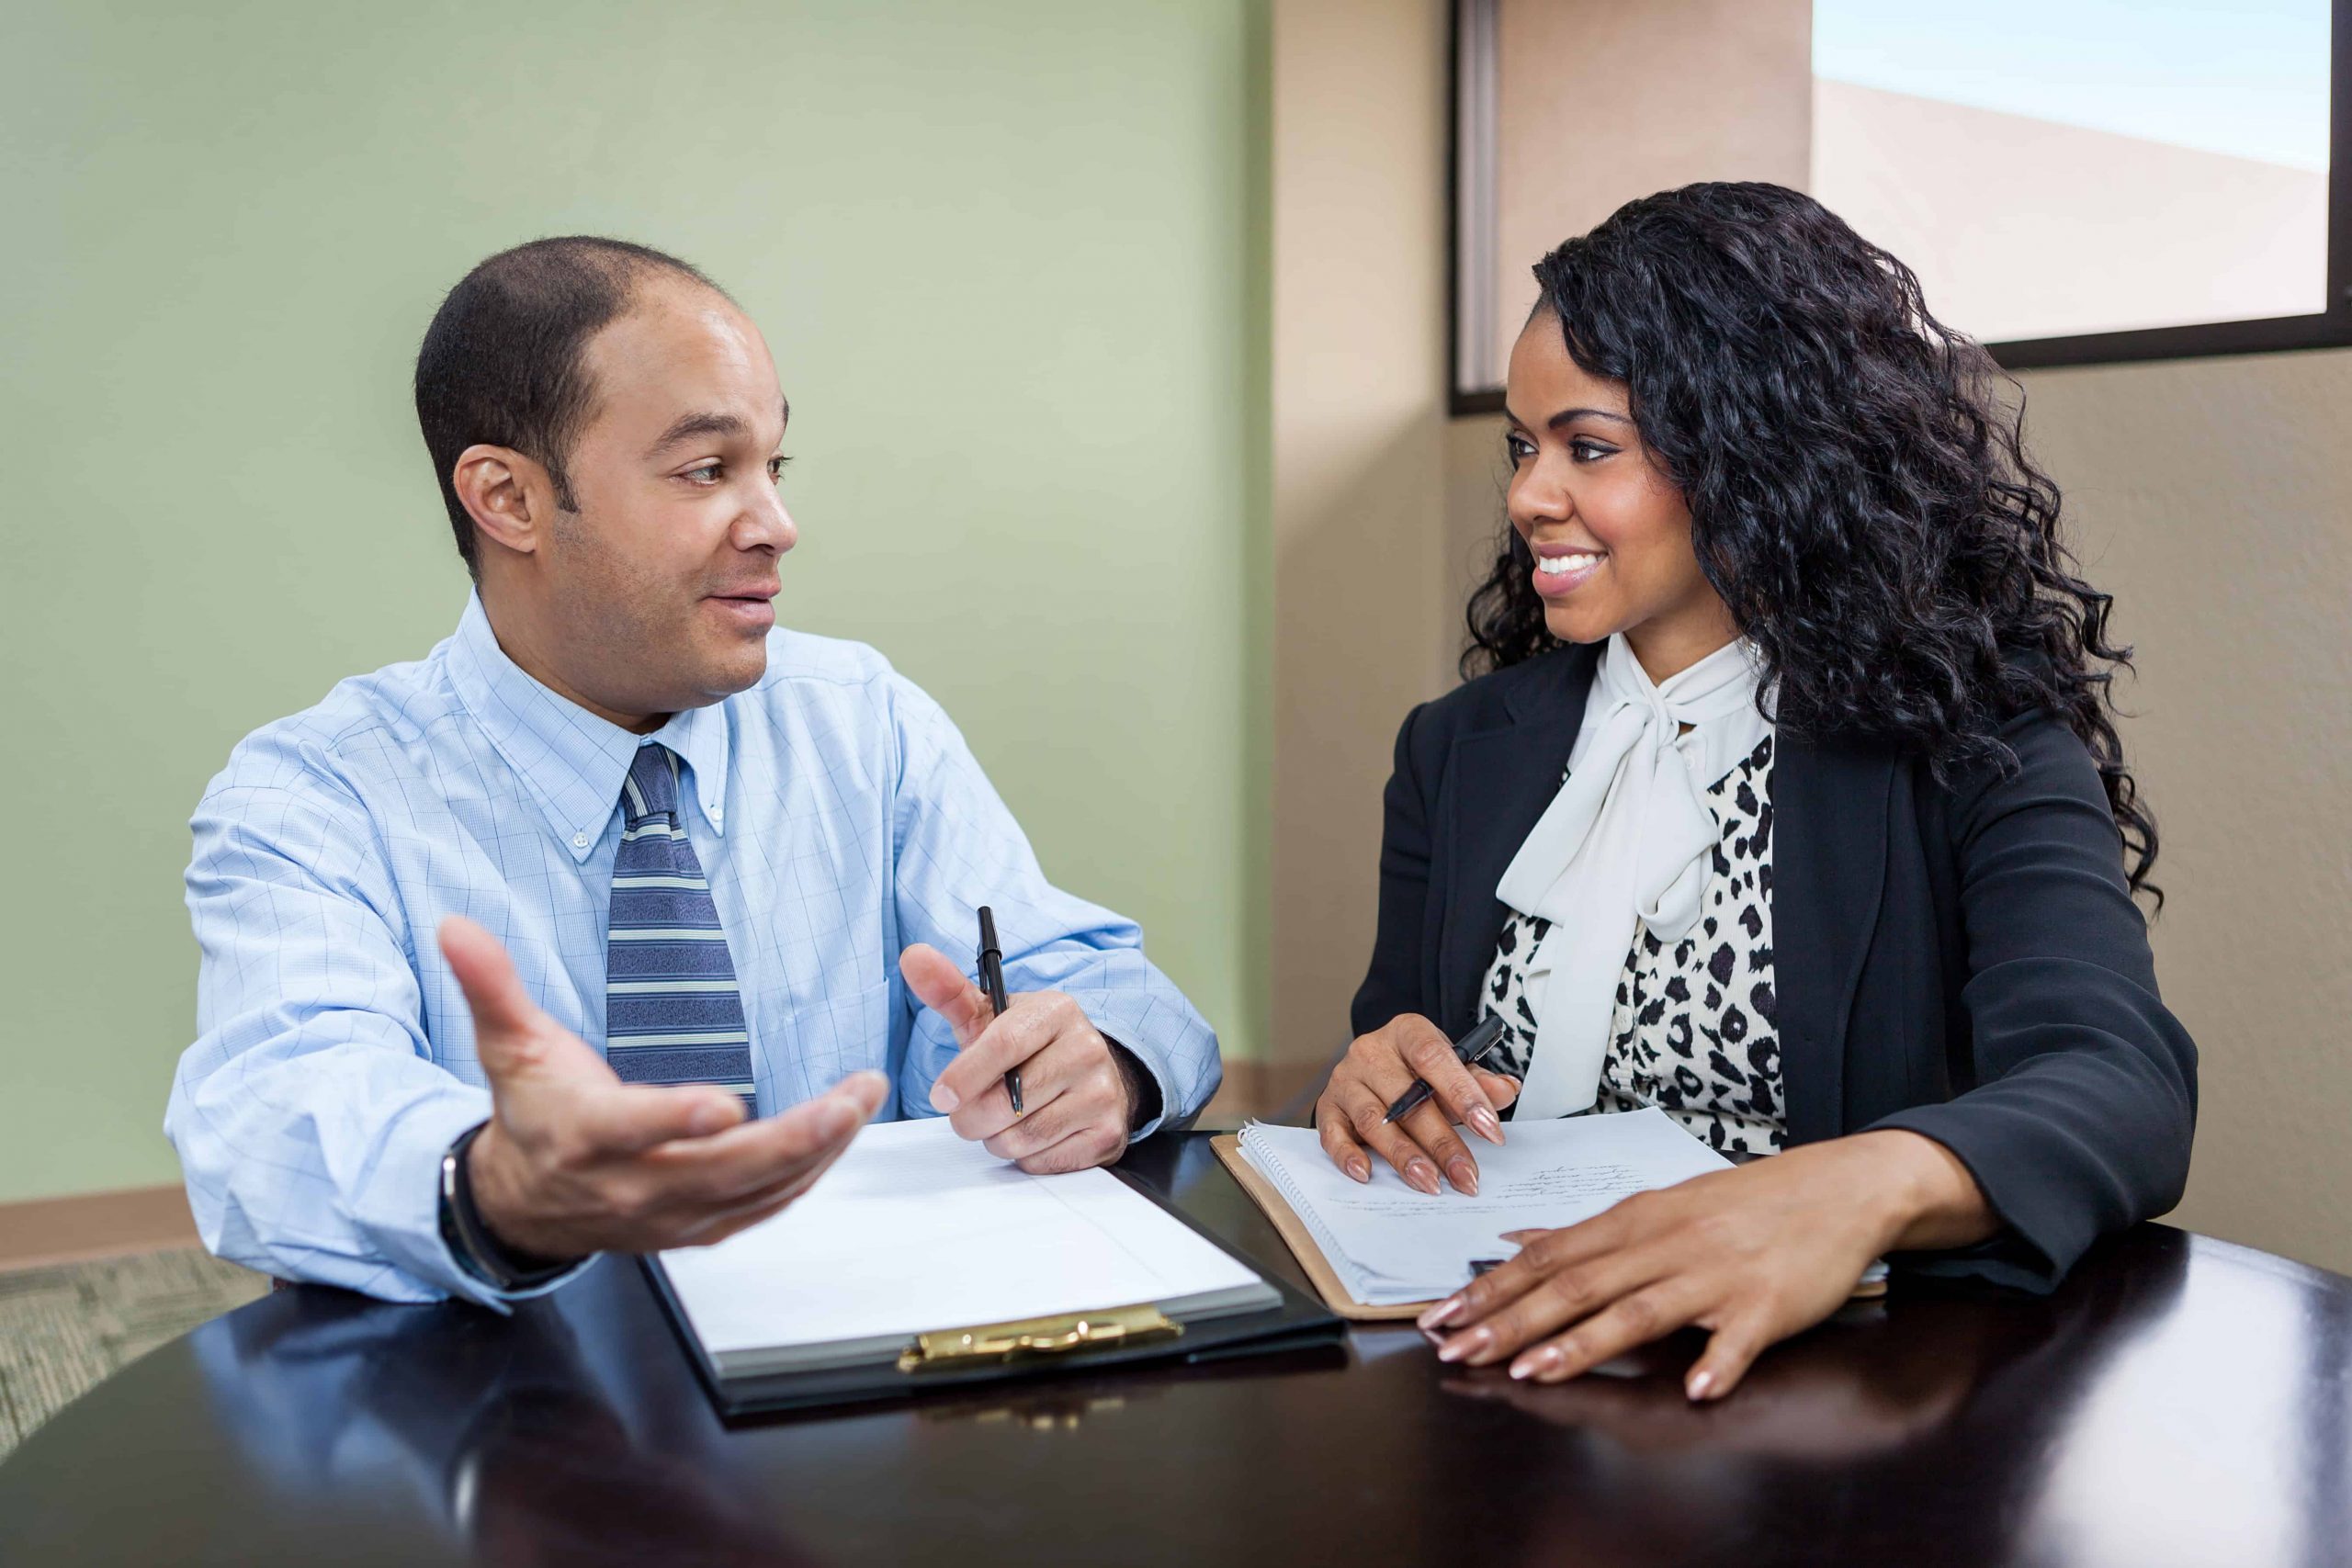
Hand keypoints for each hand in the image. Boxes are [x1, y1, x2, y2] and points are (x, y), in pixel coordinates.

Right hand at [441, 916, 887, 1262]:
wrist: (525, 1203)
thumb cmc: (531, 1112)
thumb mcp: (507, 1044)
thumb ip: (492, 984)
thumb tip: (456, 924)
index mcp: (583, 1137)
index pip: (632, 1131)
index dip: (675, 1120)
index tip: (723, 1105)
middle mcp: (631, 1186)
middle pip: (720, 1171)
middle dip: (793, 1137)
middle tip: (849, 1098)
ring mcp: (671, 1215)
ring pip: (755, 1192)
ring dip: (818, 1151)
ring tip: (862, 1101)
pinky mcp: (700, 1227)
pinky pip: (764, 1207)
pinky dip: (807, 1176)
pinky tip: (841, 1138)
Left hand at [899, 943, 1141, 1173]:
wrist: (1087, 1076)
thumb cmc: (1027, 1047)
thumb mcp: (989, 1017)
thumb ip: (949, 991)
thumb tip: (913, 957)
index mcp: (1057, 1010)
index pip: (1004, 1044)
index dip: (965, 1075)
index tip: (940, 1095)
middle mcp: (1088, 1048)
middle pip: (1009, 1100)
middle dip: (972, 1117)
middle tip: (966, 1114)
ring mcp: (1102, 1093)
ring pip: (1022, 1136)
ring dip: (997, 1138)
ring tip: (1003, 1120)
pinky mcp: (1107, 1134)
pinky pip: (1043, 1160)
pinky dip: (1025, 1156)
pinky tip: (1031, 1134)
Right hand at [1314, 1013, 1520, 1195]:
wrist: (1375, 1067)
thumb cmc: (1417, 1071)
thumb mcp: (1452, 1069)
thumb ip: (1478, 1081)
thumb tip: (1506, 1090)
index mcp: (1406, 1032)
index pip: (1434, 1057)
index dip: (1464, 1094)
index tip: (1490, 1130)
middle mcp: (1370, 1051)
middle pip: (1407, 1098)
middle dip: (1441, 1142)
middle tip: (1466, 1176)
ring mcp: (1345, 1080)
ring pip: (1373, 1120)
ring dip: (1403, 1155)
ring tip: (1430, 1183)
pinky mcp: (1328, 1107)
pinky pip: (1333, 1134)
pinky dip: (1348, 1155)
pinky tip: (1368, 1174)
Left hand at [1419, 1130, 1993, 1399]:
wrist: (1834, 1189)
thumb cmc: (1740, 1204)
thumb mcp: (1658, 1205)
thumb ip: (1589, 1233)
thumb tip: (1517, 1241)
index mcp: (1635, 1222)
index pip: (1548, 1257)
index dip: (1492, 1288)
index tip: (1443, 1315)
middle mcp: (1664, 1244)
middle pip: (1577, 1285)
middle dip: (1511, 1320)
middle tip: (1459, 1350)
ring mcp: (1714, 1274)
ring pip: (1640, 1310)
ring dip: (1584, 1343)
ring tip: (1535, 1372)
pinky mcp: (1766, 1304)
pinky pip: (1738, 1338)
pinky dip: (1718, 1362)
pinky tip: (1697, 1389)